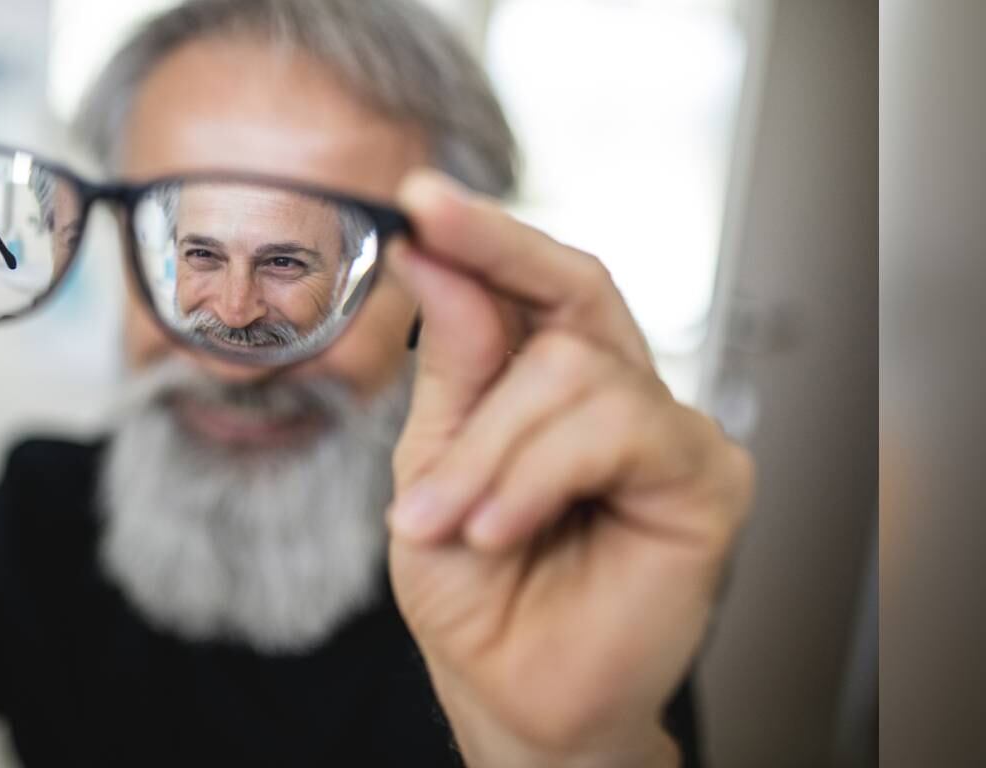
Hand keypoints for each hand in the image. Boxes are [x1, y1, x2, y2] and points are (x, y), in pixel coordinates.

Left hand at [386, 171, 753, 766]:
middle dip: (486, 293)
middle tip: (417, 301)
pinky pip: (618, 429)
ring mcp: (666, 431)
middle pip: (573, 293)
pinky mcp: (706, 478)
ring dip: (492, 447)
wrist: (509, 690)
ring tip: (452, 520)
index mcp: (553, 380)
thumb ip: (455, 363)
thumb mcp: (435, 462)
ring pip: (578, 369)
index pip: (539, 280)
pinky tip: (501, 527)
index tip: (419, 198)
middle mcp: (619, 391)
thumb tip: (437, 257)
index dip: (487, 233)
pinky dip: (539, 475)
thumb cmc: (474, 588)